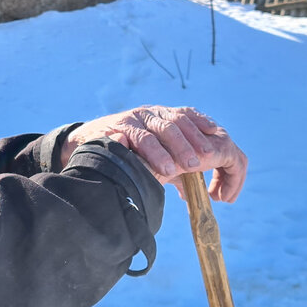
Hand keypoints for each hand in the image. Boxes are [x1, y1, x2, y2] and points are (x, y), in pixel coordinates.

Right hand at [61, 106, 247, 202]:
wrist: (87, 147)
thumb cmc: (126, 155)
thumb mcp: (154, 159)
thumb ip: (176, 169)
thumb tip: (202, 193)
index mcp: (162, 116)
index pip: (187, 115)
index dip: (204, 125)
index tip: (218, 138)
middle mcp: (151, 113)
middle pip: (179, 121)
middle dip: (195, 140)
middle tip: (208, 159)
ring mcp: (135, 118)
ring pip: (163, 127)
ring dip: (178, 146)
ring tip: (190, 166)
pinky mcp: (119, 127)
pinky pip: (141, 138)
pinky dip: (155, 153)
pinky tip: (166, 168)